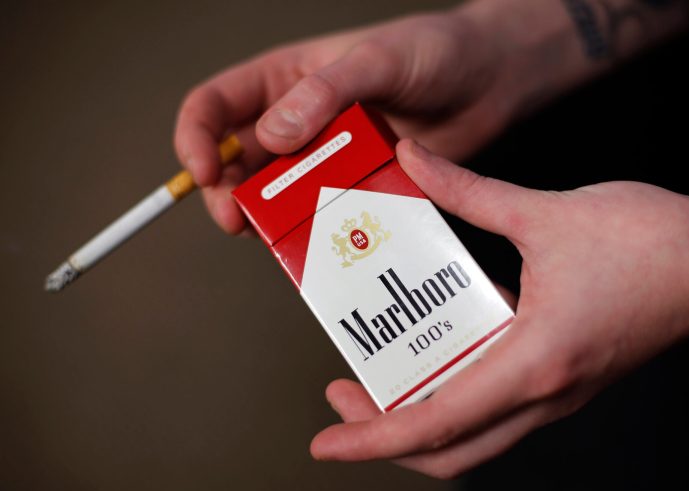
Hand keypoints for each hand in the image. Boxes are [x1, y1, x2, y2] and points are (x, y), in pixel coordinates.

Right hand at [174, 1, 586, 233]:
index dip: (195, 139)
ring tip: (276, 235)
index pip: (214, 105)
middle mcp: (296, 119)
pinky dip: (311, 228)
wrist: (493, 80)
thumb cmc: (438, 52)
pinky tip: (317, 240)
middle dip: (226, 192)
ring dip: (268, 216)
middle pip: (235, 160)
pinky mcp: (355, 184)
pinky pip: (321, 211)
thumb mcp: (379, 60)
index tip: (201, 173)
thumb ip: (325, 92)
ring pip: (275, 193)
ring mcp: (325, 156)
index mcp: (285, 78)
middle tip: (238, 221)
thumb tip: (272, 136)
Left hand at [309, 139, 688, 477]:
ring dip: (419, 414)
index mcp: (533, 360)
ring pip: (473, 433)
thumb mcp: (546, 212)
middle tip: (343, 391)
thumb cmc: (653, 243)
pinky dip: (455, 392)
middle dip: (385, 431)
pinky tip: (438, 344)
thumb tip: (414, 162)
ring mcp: (556, 391)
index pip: (436, 421)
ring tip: (378, 372)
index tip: (328, 442)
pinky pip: (497, 404)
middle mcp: (543, 391)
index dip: (373, 438)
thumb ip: (468, 191)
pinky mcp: (564, 377)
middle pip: (450, 448)